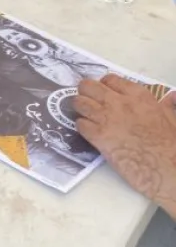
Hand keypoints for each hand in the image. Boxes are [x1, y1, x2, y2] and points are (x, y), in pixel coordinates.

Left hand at [73, 75, 175, 207]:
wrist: (165, 166)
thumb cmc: (170, 143)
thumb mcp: (171, 117)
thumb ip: (166, 105)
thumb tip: (172, 97)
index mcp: (138, 95)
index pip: (110, 80)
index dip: (103, 86)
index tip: (103, 93)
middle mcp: (119, 102)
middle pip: (89, 87)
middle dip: (85, 92)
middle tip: (87, 101)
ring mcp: (106, 119)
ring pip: (80, 103)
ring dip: (80, 108)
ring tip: (85, 115)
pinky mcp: (98, 137)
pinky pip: (80, 125)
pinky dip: (81, 127)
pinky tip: (88, 132)